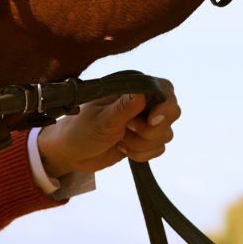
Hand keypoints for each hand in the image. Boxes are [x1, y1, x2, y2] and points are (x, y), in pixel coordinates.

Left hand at [35, 78, 179, 177]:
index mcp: (130, 89)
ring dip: (142, 144)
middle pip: (170, 114)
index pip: (164, 89)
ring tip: (119, 141)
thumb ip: (123, 108)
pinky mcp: (143, 140)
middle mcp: (141, 103)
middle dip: (150, 131)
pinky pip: (158, 149)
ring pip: (165, 135)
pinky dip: (141, 154)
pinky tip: (122, 148)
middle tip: (126, 131)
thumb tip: (141, 93)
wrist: (72, 152)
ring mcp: (144, 122)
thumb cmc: (81, 129)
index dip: (165, 106)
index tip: (152, 121)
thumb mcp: (101, 119)